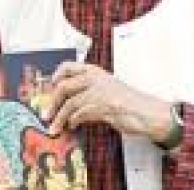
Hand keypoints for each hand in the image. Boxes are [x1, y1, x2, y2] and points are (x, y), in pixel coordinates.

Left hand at [44, 62, 173, 141]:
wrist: (146, 112)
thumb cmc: (127, 102)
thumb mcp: (106, 89)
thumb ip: (87, 90)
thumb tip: (65, 101)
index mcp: (95, 72)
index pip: (69, 66)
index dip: (56, 75)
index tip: (50, 85)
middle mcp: (96, 79)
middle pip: (64, 87)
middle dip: (52, 102)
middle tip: (46, 113)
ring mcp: (100, 92)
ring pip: (70, 103)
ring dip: (59, 117)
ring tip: (54, 127)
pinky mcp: (103, 107)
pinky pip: (81, 114)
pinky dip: (73, 121)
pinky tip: (72, 125)